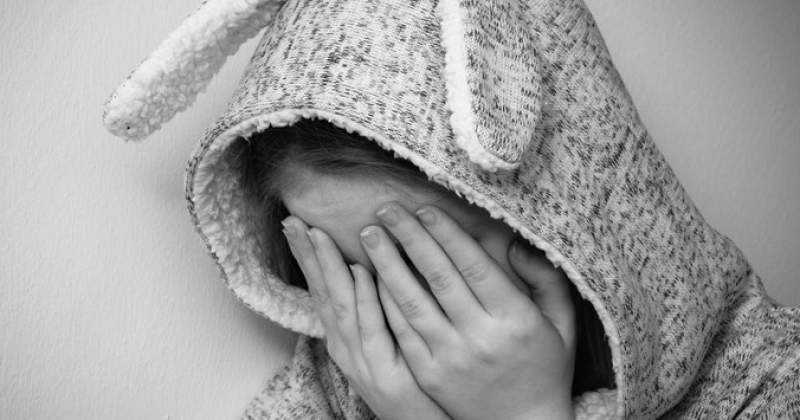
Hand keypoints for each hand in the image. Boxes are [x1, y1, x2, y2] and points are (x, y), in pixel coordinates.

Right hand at [281, 216, 449, 419]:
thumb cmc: (408, 379)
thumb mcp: (384, 339)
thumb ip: (375, 305)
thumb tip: (370, 265)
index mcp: (344, 338)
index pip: (320, 290)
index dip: (307, 258)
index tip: (296, 226)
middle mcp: (346, 347)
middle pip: (322, 293)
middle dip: (308, 256)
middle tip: (294, 222)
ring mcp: (363, 360)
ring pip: (341, 307)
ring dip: (329, 268)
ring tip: (319, 235)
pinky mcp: (386, 373)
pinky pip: (374, 329)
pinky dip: (366, 299)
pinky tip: (363, 272)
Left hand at [364, 202, 575, 419]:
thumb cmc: (545, 368)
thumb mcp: (562, 323)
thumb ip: (545, 279)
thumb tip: (516, 243)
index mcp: (516, 320)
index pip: (473, 265)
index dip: (446, 234)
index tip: (424, 207)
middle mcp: (481, 338)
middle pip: (438, 277)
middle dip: (409, 237)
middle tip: (386, 207)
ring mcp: (451, 358)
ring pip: (412, 302)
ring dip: (387, 264)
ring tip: (369, 234)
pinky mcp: (429, 375)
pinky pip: (402, 331)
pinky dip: (385, 301)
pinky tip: (371, 277)